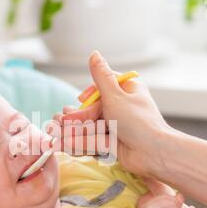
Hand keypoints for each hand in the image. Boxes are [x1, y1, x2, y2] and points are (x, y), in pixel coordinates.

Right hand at [51, 51, 174, 176]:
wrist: (152, 154)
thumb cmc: (139, 123)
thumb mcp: (116, 96)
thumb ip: (101, 77)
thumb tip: (94, 53)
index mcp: (127, 90)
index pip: (101, 87)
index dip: (88, 96)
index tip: (80, 100)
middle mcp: (122, 107)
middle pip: (92, 109)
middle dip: (76, 117)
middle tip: (59, 122)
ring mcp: (116, 127)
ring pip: (89, 126)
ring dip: (72, 130)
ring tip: (55, 132)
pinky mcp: (112, 144)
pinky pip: (92, 141)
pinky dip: (78, 142)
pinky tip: (63, 144)